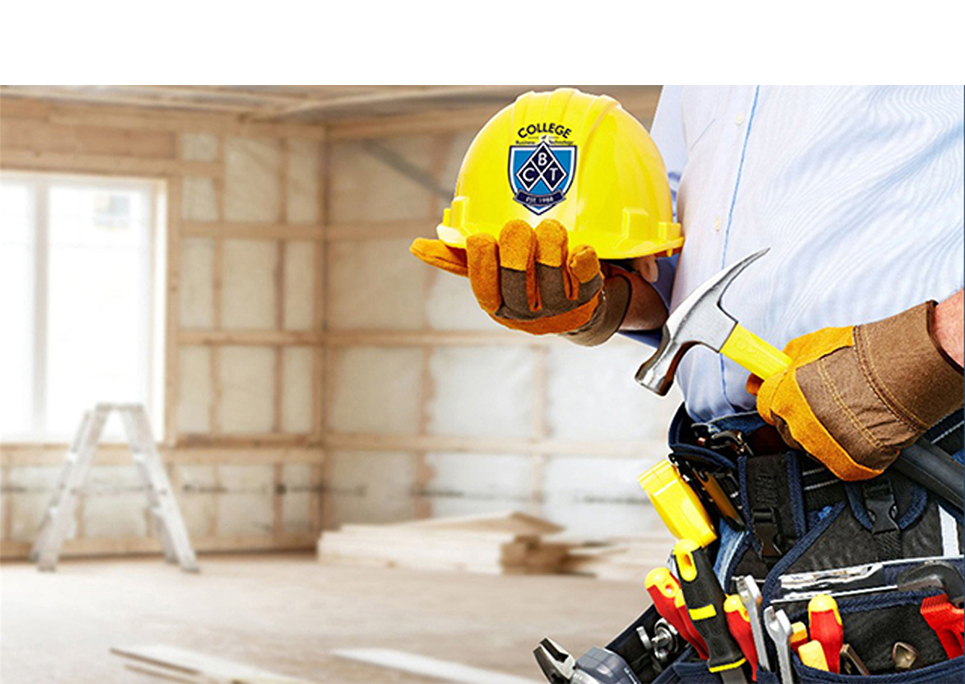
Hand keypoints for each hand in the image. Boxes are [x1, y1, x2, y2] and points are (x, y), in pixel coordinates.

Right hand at [411, 219, 629, 341]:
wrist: (579, 308)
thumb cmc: (528, 282)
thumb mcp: (494, 274)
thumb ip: (459, 259)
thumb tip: (416, 247)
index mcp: (499, 306)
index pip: (484, 287)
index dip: (482, 261)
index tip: (482, 237)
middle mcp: (527, 313)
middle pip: (516, 276)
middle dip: (516, 244)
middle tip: (518, 227)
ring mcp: (560, 308)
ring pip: (551, 269)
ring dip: (549, 240)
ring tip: (550, 228)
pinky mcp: (590, 299)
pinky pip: (586, 276)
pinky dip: (582, 258)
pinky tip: (580, 249)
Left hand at [748, 302, 963, 480]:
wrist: (902, 374)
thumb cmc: (863, 357)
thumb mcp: (812, 345)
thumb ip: (786, 361)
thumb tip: (771, 366)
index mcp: (784, 398)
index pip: (765, 405)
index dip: (778, 399)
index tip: (785, 397)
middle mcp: (798, 427)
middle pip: (787, 429)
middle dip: (801, 417)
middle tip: (826, 403)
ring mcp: (822, 449)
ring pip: (812, 447)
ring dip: (824, 435)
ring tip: (849, 414)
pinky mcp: (848, 465)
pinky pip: (841, 463)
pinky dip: (849, 451)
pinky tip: (861, 431)